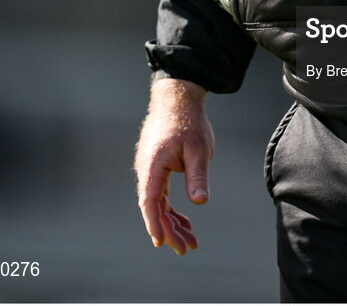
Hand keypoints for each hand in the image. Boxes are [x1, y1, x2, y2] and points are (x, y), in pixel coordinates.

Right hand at [134, 78, 213, 254]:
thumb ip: (197, 176)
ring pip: (158, 203)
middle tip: (187, 249)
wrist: (178, 98)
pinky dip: (171, 208)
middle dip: (169, 229)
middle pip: (154, 207)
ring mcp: (150, 169)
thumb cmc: (189, 122)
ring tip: (190, 240)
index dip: (155, 224)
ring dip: (172, 221)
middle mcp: (147, 169)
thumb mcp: (198, 149)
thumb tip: (199, 202)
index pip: (150, 201)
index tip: (162, 243)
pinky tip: (184, 220)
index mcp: (153, 165)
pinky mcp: (156, 167)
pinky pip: (161, 193)